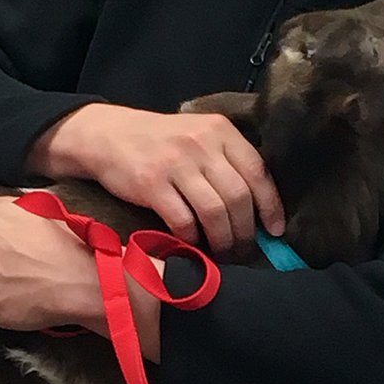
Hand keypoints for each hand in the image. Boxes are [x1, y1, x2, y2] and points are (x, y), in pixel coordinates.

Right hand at [28, 104, 284, 254]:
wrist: (109, 134)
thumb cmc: (161, 141)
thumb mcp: (198, 136)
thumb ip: (226, 161)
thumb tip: (259, 209)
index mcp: (220, 130)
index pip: (258, 171)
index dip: (271, 206)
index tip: (275, 231)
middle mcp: (201, 143)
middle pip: (238, 196)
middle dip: (245, 231)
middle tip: (243, 251)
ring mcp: (176, 162)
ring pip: (215, 212)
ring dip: (222, 241)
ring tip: (222, 253)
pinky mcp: (151, 183)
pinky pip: (182, 221)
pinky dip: (191, 239)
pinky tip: (192, 245)